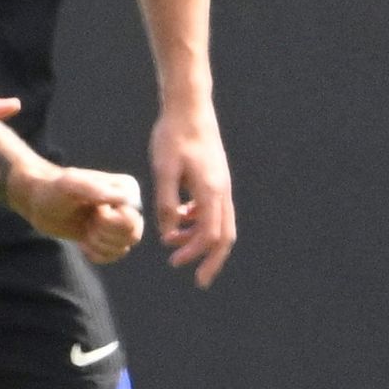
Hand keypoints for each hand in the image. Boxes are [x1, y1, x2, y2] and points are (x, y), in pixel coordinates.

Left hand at [23, 162, 147, 263]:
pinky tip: (84, 242)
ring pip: (123, 248)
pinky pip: (114, 256)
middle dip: (103, 235)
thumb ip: (95, 189)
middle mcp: (129, 205)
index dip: (109, 223)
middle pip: (132, 236)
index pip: (132, 219)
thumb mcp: (70, 185)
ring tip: (84, 230)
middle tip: (87, 224)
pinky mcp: (110, 236)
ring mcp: (120, 222)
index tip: (92, 212)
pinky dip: (97, 254)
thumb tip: (125, 200)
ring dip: (98, 244)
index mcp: (128, 189)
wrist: (40, 204)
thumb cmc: (54, 190)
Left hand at [152, 104, 238, 285]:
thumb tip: (168, 233)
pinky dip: (200, 222)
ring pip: (221, 224)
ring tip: (176, 246)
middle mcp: (221, 190)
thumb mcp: (163, 170)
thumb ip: (166, 203)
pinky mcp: (215, 179)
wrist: (189, 107)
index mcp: (210, 190)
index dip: (193, 252)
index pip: (209, 234)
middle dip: (213, 260)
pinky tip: (180, 220)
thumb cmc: (173, 135)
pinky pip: (214, 210)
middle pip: (225, 235)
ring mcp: (221, 184)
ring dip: (202, 241)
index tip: (174, 262)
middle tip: (200, 281)